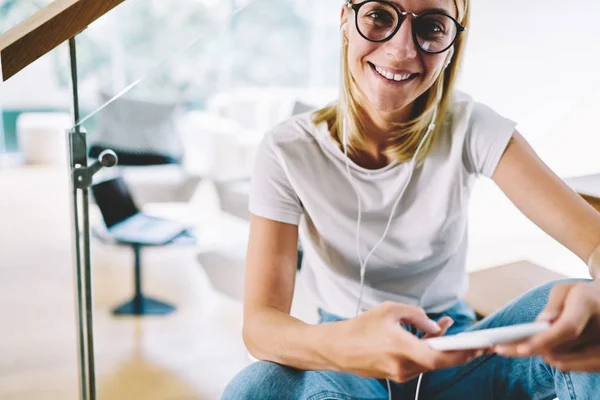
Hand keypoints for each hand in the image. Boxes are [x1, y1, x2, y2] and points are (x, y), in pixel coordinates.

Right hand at [330, 301, 484, 382]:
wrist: (337, 348)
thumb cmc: (360, 327)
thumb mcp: (390, 310)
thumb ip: (417, 315)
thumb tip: (436, 325)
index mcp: (402, 347)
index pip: (441, 356)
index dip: (463, 352)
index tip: (479, 346)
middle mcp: (403, 366)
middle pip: (440, 363)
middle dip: (459, 352)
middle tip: (475, 343)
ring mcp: (400, 374)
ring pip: (430, 364)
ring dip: (441, 350)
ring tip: (445, 331)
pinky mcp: (397, 376)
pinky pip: (419, 366)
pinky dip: (427, 354)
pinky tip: (428, 340)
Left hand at [495, 280, 599, 371]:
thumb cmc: (582, 294)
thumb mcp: (565, 290)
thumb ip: (552, 305)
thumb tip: (543, 322)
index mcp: (588, 304)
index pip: (567, 328)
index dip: (544, 340)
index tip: (521, 348)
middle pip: (561, 348)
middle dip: (531, 348)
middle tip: (501, 348)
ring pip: (564, 361)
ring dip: (545, 354)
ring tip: (526, 344)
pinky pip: (575, 367)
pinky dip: (559, 360)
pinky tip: (549, 351)